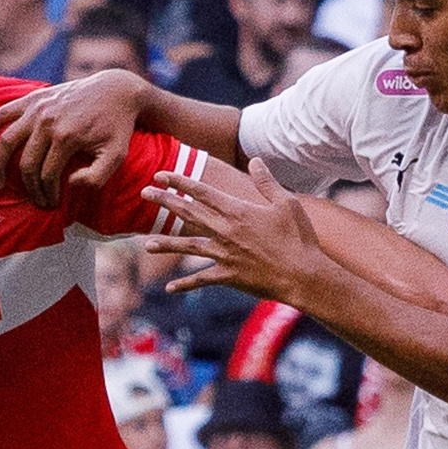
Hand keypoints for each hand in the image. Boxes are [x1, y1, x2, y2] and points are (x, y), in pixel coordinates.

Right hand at [0, 68, 144, 210]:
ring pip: (7, 140)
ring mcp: (37, 109)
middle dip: (29, 188)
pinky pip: (3, 113)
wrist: (115, 92)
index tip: (52, 203)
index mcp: (66, 137)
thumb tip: (69, 184)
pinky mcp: (32, 99)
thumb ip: (97, 177)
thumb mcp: (116, 156)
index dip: (47, 194)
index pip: (47, 175)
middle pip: (27, 164)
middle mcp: (47, 122)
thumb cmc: (117, 127)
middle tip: (35, 200)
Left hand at [141, 160, 325, 300]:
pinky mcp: (228, 276)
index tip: (161, 174)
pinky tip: (169, 288)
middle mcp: (225, 231)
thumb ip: (266, 181)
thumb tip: (256, 160)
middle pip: (188, 213)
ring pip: (188, 247)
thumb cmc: (298, 238)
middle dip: (164, 201)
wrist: (303, 275)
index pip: (201, 191)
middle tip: (144, 192)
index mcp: (237, 211)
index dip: (179, 182)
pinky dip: (185, 284)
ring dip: (166, 244)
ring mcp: (225, 255)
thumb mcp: (285, 203)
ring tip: (146, 244)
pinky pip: (202, 279)